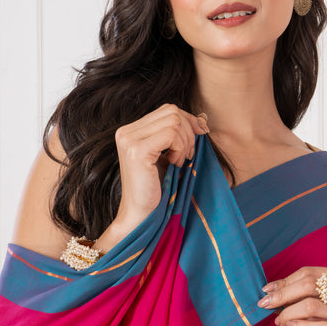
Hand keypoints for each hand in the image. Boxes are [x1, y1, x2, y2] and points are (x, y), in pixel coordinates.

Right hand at [95, 105, 208, 250]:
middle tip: (186, 156)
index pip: (167, 110)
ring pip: (174, 120)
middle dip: (188, 132)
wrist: (142, 215)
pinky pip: (172, 134)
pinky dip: (180, 149)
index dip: (187, 122)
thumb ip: (176, 135)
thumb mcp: (167, 155)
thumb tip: (201, 121)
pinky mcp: (137, 150)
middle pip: (172, 111)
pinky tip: (174, 164)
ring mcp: (129, 140)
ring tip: (178, 162)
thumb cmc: (158, 188)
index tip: (194, 142)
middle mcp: (126, 131)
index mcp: (130, 130)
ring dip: (185, 143)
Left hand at [258, 267, 326, 325]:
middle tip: (266, 304)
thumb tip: (272, 291)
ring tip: (279, 321)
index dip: (285, 281)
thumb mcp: (323, 306)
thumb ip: (303, 295)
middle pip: (309, 286)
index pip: (309, 273)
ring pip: (310, 306)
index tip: (267, 290)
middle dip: (283, 295)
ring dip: (288, 313)